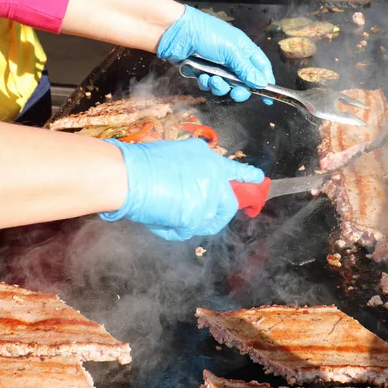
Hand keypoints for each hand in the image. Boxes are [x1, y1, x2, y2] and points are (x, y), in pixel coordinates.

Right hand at [99, 138, 263, 240]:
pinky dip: (172, 230)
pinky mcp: (195, 217)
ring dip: (189, 221)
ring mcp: (207, 198)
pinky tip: (159, 219)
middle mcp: (213, 177)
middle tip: (199, 216)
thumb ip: (192, 170)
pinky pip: (186, 232)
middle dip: (218, 214)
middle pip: (227, 204)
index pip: (234, 170)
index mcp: (208, 159)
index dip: (247, 176)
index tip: (259, 179)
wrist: (128, 175)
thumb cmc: (141, 162)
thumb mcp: (175, 156)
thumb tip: (194, 185)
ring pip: (206, 221)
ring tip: (167, 213)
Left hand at [157, 5, 274, 102]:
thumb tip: (261, 82)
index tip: (268, 97)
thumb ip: (246, 69)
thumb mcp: (230, 50)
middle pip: (243, 82)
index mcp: (243, 48)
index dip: (265, 81)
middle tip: (235, 93)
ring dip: (219, 86)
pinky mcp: (202, 71)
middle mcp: (232, 58)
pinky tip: (200, 75)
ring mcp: (217, 65)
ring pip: (225, 86)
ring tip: (211, 79)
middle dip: (239, 90)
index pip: (260, 67)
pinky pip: (209, 85)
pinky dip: (206, 83)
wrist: (175, 33)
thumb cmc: (205, 33)